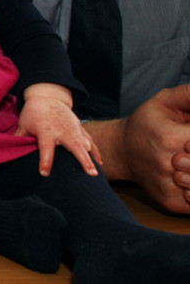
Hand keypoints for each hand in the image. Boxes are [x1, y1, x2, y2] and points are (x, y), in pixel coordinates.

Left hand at [15, 83, 98, 176]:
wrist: (47, 97)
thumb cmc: (33, 114)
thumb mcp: (23, 125)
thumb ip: (20, 139)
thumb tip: (11, 152)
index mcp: (46, 131)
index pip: (46, 149)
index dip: (45, 161)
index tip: (45, 173)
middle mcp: (62, 131)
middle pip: (75, 146)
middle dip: (83, 160)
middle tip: (90, 173)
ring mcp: (74, 129)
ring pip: (86, 144)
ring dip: (91, 158)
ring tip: (96, 173)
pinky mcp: (80, 128)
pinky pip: (90, 140)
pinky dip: (95, 151)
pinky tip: (100, 162)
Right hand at [89, 83, 189, 213]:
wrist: (121, 151)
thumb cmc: (148, 124)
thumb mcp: (166, 101)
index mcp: (169, 138)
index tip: (189, 133)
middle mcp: (167, 164)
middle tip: (188, 148)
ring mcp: (168, 186)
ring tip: (188, 160)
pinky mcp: (170, 202)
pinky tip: (188, 177)